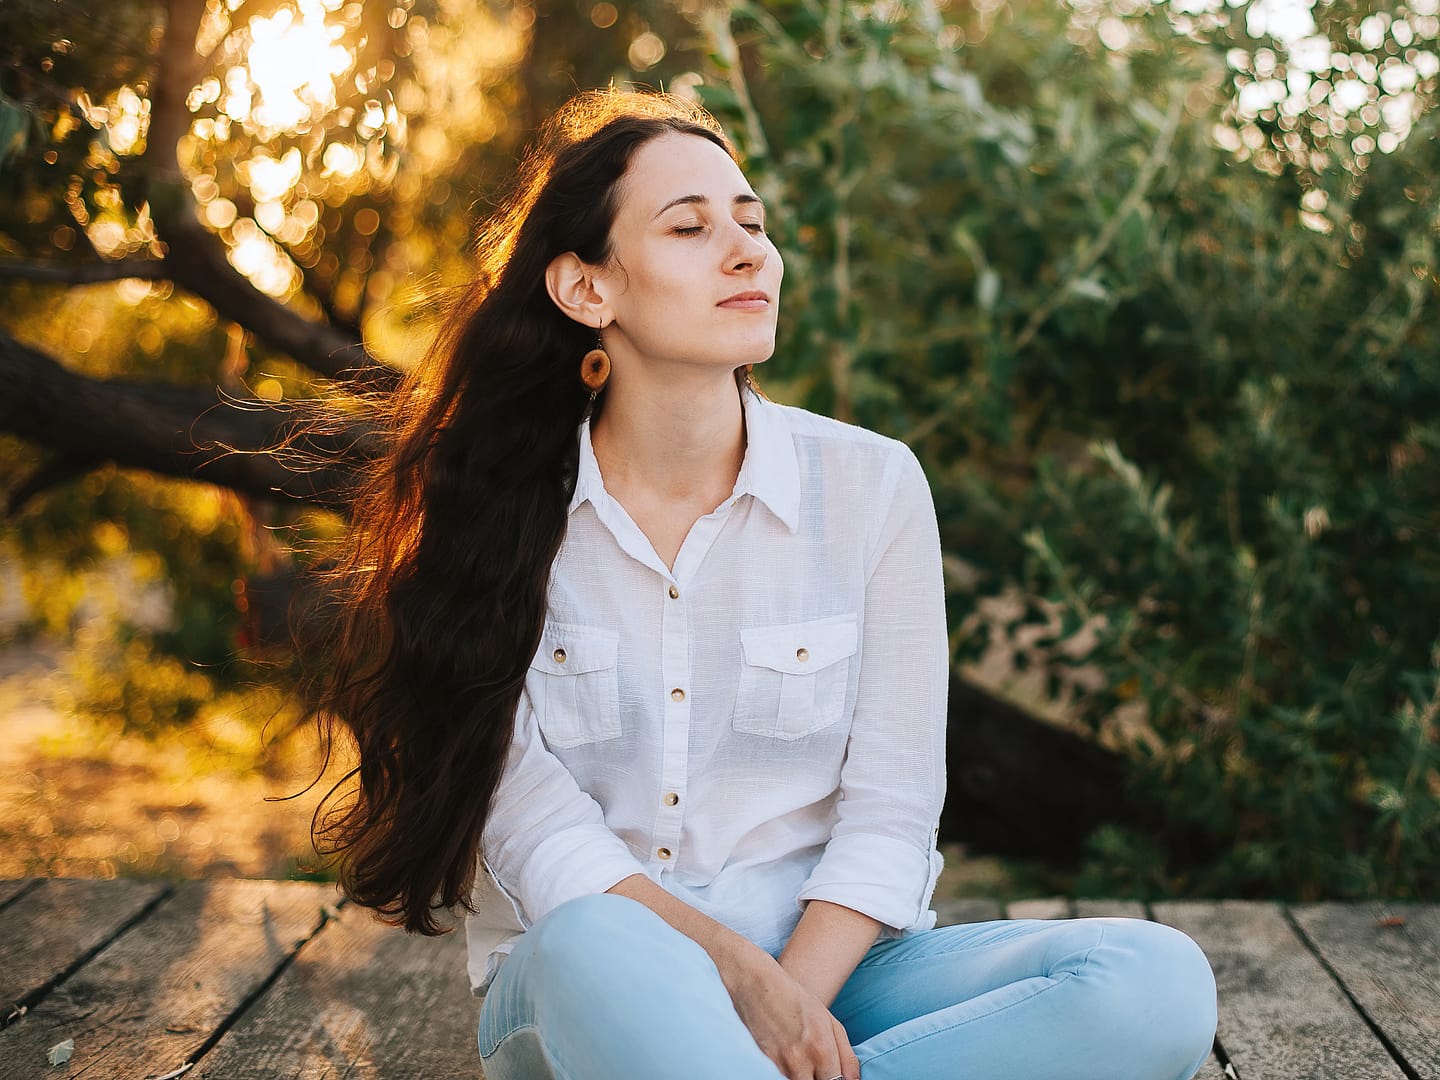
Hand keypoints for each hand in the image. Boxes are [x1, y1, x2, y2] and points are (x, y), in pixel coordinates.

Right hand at [715, 942, 860, 1079]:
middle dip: (821, 1079)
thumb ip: (846, 1055)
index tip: (833, 1074)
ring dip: (804, 1077)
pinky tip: (789, 1058)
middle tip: (820, 1069)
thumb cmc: (796, 1000)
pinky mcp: (762, 1065)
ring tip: (803, 1059)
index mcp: (822, 1050)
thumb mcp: (830, 1021)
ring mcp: (779, 1066)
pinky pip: (781, 1078)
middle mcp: (801, 1063)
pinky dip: (788, 1073)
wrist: (756, 984)